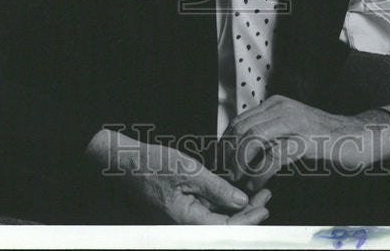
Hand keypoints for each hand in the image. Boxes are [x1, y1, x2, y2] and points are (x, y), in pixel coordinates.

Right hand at [85, 129, 270, 223]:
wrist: (122, 161)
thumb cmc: (148, 165)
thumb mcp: (188, 170)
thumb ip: (217, 188)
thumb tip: (241, 201)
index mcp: (184, 220)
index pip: (225, 227)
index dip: (248, 219)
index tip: (264, 205)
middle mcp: (183, 224)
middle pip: (223, 226)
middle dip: (248, 213)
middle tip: (266, 196)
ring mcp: (182, 216)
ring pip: (216, 218)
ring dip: (237, 207)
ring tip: (256, 192)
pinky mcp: (180, 208)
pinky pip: (206, 210)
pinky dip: (222, 201)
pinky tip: (235, 190)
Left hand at [222, 95, 381, 190]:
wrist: (360, 137)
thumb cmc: (326, 139)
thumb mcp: (292, 129)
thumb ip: (271, 133)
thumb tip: (242, 150)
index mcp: (276, 104)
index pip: (239, 121)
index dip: (225, 145)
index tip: (222, 165)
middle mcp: (282, 108)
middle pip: (241, 130)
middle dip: (229, 156)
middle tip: (229, 177)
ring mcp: (294, 123)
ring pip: (253, 139)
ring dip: (242, 164)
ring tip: (241, 180)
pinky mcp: (306, 140)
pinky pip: (273, 156)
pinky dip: (260, 173)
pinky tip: (258, 183)